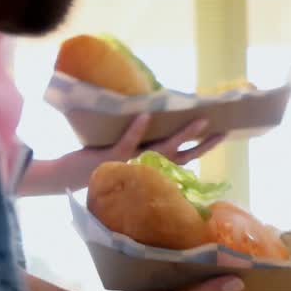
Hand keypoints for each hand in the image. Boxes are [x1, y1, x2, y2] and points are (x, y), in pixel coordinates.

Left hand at [16, 115, 225, 196]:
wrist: (66, 176)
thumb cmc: (94, 163)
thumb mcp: (121, 151)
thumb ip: (137, 140)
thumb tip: (152, 118)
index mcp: (148, 164)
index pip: (182, 157)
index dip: (202, 146)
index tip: (223, 133)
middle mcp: (144, 166)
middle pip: (181, 155)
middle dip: (203, 143)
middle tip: (224, 129)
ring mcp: (130, 162)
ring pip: (161, 149)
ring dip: (180, 134)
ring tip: (198, 118)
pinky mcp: (112, 157)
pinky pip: (128, 142)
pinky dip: (137, 128)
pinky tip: (146, 114)